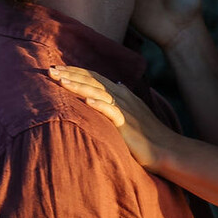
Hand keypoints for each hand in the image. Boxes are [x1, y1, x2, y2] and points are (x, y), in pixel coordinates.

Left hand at [50, 66, 176, 169]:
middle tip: (50, 70)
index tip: (56, 68)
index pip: (94, 77)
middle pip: (92, 81)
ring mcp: (125, 110)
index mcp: (121, 94)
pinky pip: (112, 112)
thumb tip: (116, 83)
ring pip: (98, 93)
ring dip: (79, 86)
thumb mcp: (134, 111)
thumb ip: (123, 97)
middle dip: (71, 74)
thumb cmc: (148, 134)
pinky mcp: (127, 124)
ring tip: (61, 81)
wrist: (167, 149)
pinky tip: (87, 102)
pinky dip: (100, 105)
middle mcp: (121, 97)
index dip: (75, 71)